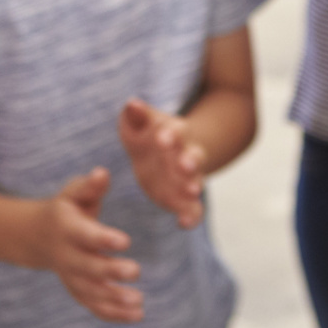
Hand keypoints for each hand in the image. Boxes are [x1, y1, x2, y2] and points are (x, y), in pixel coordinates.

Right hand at [29, 167, 141, 322]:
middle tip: (136, 271)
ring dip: (113, 299)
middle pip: (87, 267)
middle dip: (110, 271)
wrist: (36, 237)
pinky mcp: (78, 290)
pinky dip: (113, 314)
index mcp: (67, 229)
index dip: (103, 238)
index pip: (85, 235)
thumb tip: (103, 173)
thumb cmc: (66, 209)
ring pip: (90, 292)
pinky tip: (138, 316)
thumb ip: (90, 185)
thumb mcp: (73, 193)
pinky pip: (93, 306)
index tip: (126, 241)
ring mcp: (70, 277)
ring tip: (139, 302)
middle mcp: (66, 256)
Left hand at [119, 98, 206, 227]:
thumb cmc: (147, 132)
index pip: (175, 132)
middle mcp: (185, 154)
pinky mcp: (184, 197)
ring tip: (192, 192)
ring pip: (196, 181)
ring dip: (194, 186)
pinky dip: (192, 215)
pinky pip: (193, 208)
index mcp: (173, 133)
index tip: (162, 137)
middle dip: (189, 161)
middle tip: (185, 166)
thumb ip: (137, 115)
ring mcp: (187, 177)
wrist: (164, 150)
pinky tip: (185, 224)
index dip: (169, 135)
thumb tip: (132, 103)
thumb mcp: (140, 122)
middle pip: (192, 156)